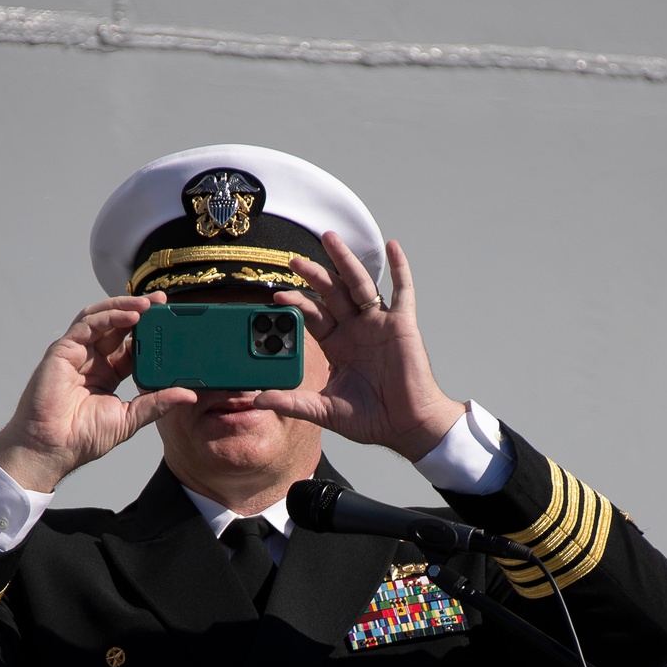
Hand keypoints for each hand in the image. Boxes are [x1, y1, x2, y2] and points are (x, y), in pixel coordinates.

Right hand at [0, 294, 197, 491]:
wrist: (53, 448)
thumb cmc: (84, 437)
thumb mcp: (130, 418)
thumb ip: (157, 403)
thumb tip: (189, 395)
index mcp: (107, 373)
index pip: (130, 344)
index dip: (150, 332)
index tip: (171, 323)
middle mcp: (92, 359)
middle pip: (117, 325)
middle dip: (140, 310)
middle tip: (163, 301)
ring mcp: (77, 353)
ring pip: (101, 318)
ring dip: (125, 307)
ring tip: (149, 303)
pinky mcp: (63, 351)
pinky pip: (87, 325)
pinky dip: (109, 317)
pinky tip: (130, 315)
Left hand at [253, 234, 465, 462]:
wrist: (406, 427)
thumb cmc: (371, 419)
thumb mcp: (325, 411)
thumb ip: (294, 403)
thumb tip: (259, 401)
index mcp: (338, 346)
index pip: (313, 316)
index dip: (297, 304)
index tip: (278, 298)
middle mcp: (356, 330)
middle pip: (332, 293)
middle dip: (313, 275)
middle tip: (293, 260)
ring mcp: (379, 324)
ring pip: (360, 284)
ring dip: (345, 260)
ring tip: (330, 238)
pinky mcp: (402, 325)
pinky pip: (403, 292)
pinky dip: (400, 269)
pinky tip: (393, 247)